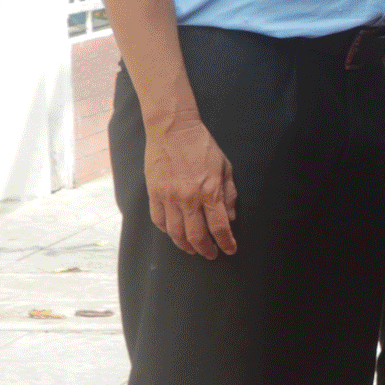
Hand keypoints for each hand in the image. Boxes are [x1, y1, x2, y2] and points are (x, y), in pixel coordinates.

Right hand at [145, 109, 238, 257]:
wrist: (173, 130)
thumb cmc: (203, 147)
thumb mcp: (225, 167)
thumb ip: (229, 194)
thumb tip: (231, 217)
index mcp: (209, 191)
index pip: (219, 226)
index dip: (226, 242)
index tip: (230, 250)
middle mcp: (188, 198)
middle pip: (196, 236)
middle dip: (205, 249)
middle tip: (211, 255)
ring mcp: (168, 197)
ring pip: (175, 233)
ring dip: (185, 245)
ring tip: (193, 249)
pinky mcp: (153, 193)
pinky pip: (158, 220)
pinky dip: (166, 231)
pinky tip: (174, 233)